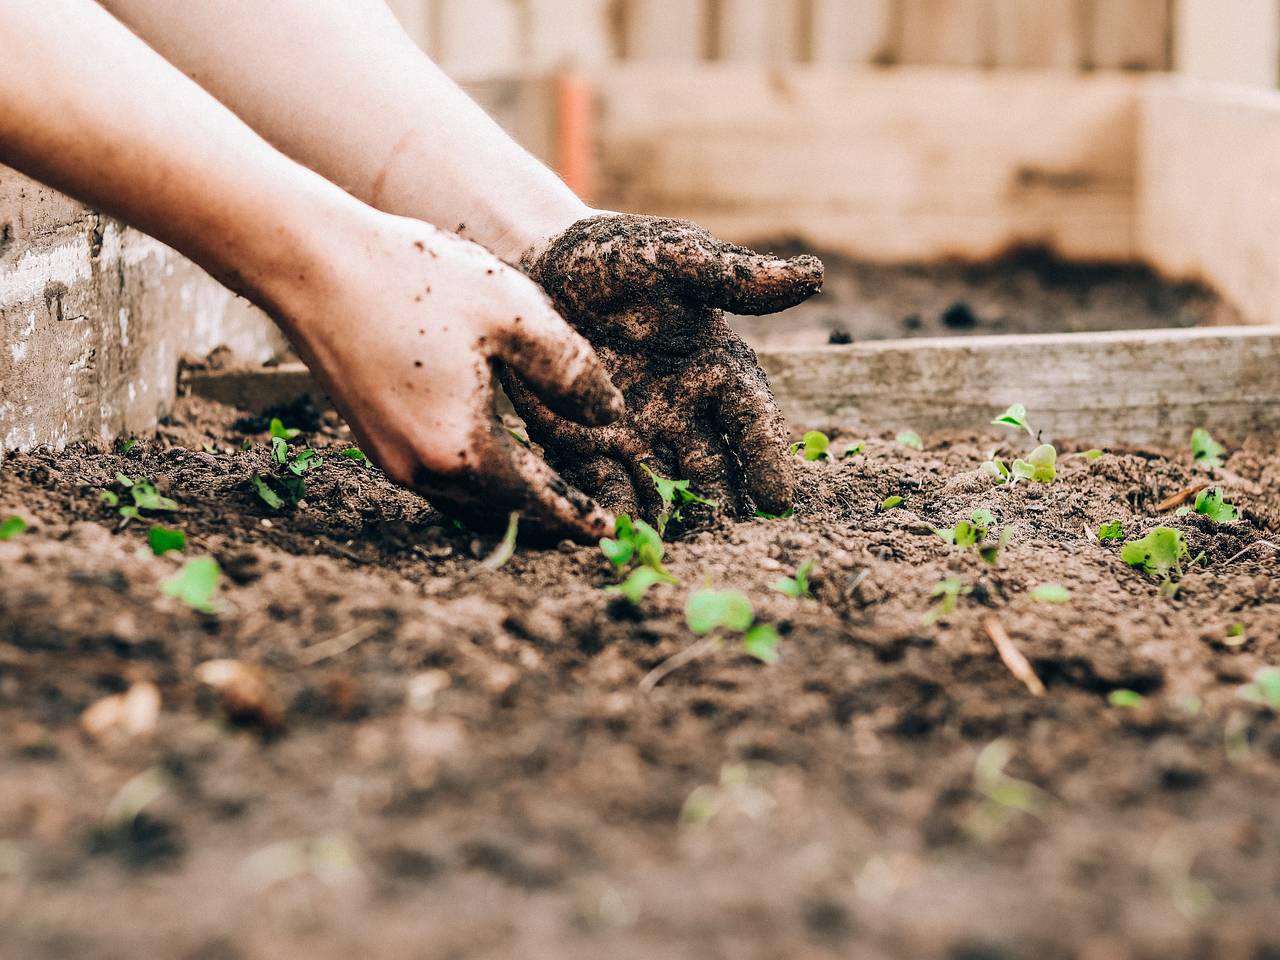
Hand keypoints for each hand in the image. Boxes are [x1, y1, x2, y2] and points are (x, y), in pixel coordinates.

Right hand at [281, 213, 622, 541]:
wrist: (313, 263)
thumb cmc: (417, 280)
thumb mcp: (516, 314)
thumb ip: (572, 371)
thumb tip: (611, 416)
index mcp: (462, 449)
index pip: (537, 502)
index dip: (577, 516)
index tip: (609, 532)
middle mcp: (422, 470)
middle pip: (500, 512)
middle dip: (547, 517)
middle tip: (588, 520)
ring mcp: (390, 458)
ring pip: (467, 500)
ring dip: (510, 503)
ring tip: (550, 495)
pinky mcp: (372, 439)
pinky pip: (439, 479)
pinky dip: (477, 480)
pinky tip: (496, 459)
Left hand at [504, 214, 822, 520]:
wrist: (540, 263)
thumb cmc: (618, 256)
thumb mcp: (676, 257)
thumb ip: (735, 277)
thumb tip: (813, 275)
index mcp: (718, 370)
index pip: (752, 421)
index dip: (767, 459)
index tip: (778, 499)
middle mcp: (685, 412)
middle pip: (714, 470)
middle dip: (722, 508)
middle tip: (730, 546)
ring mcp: (636, 434)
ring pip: (663, 489)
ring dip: (671, 522)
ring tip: (676, 555)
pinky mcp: (585, 446)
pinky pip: (603, 486)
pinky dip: (612, 513)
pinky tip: (615, 538)